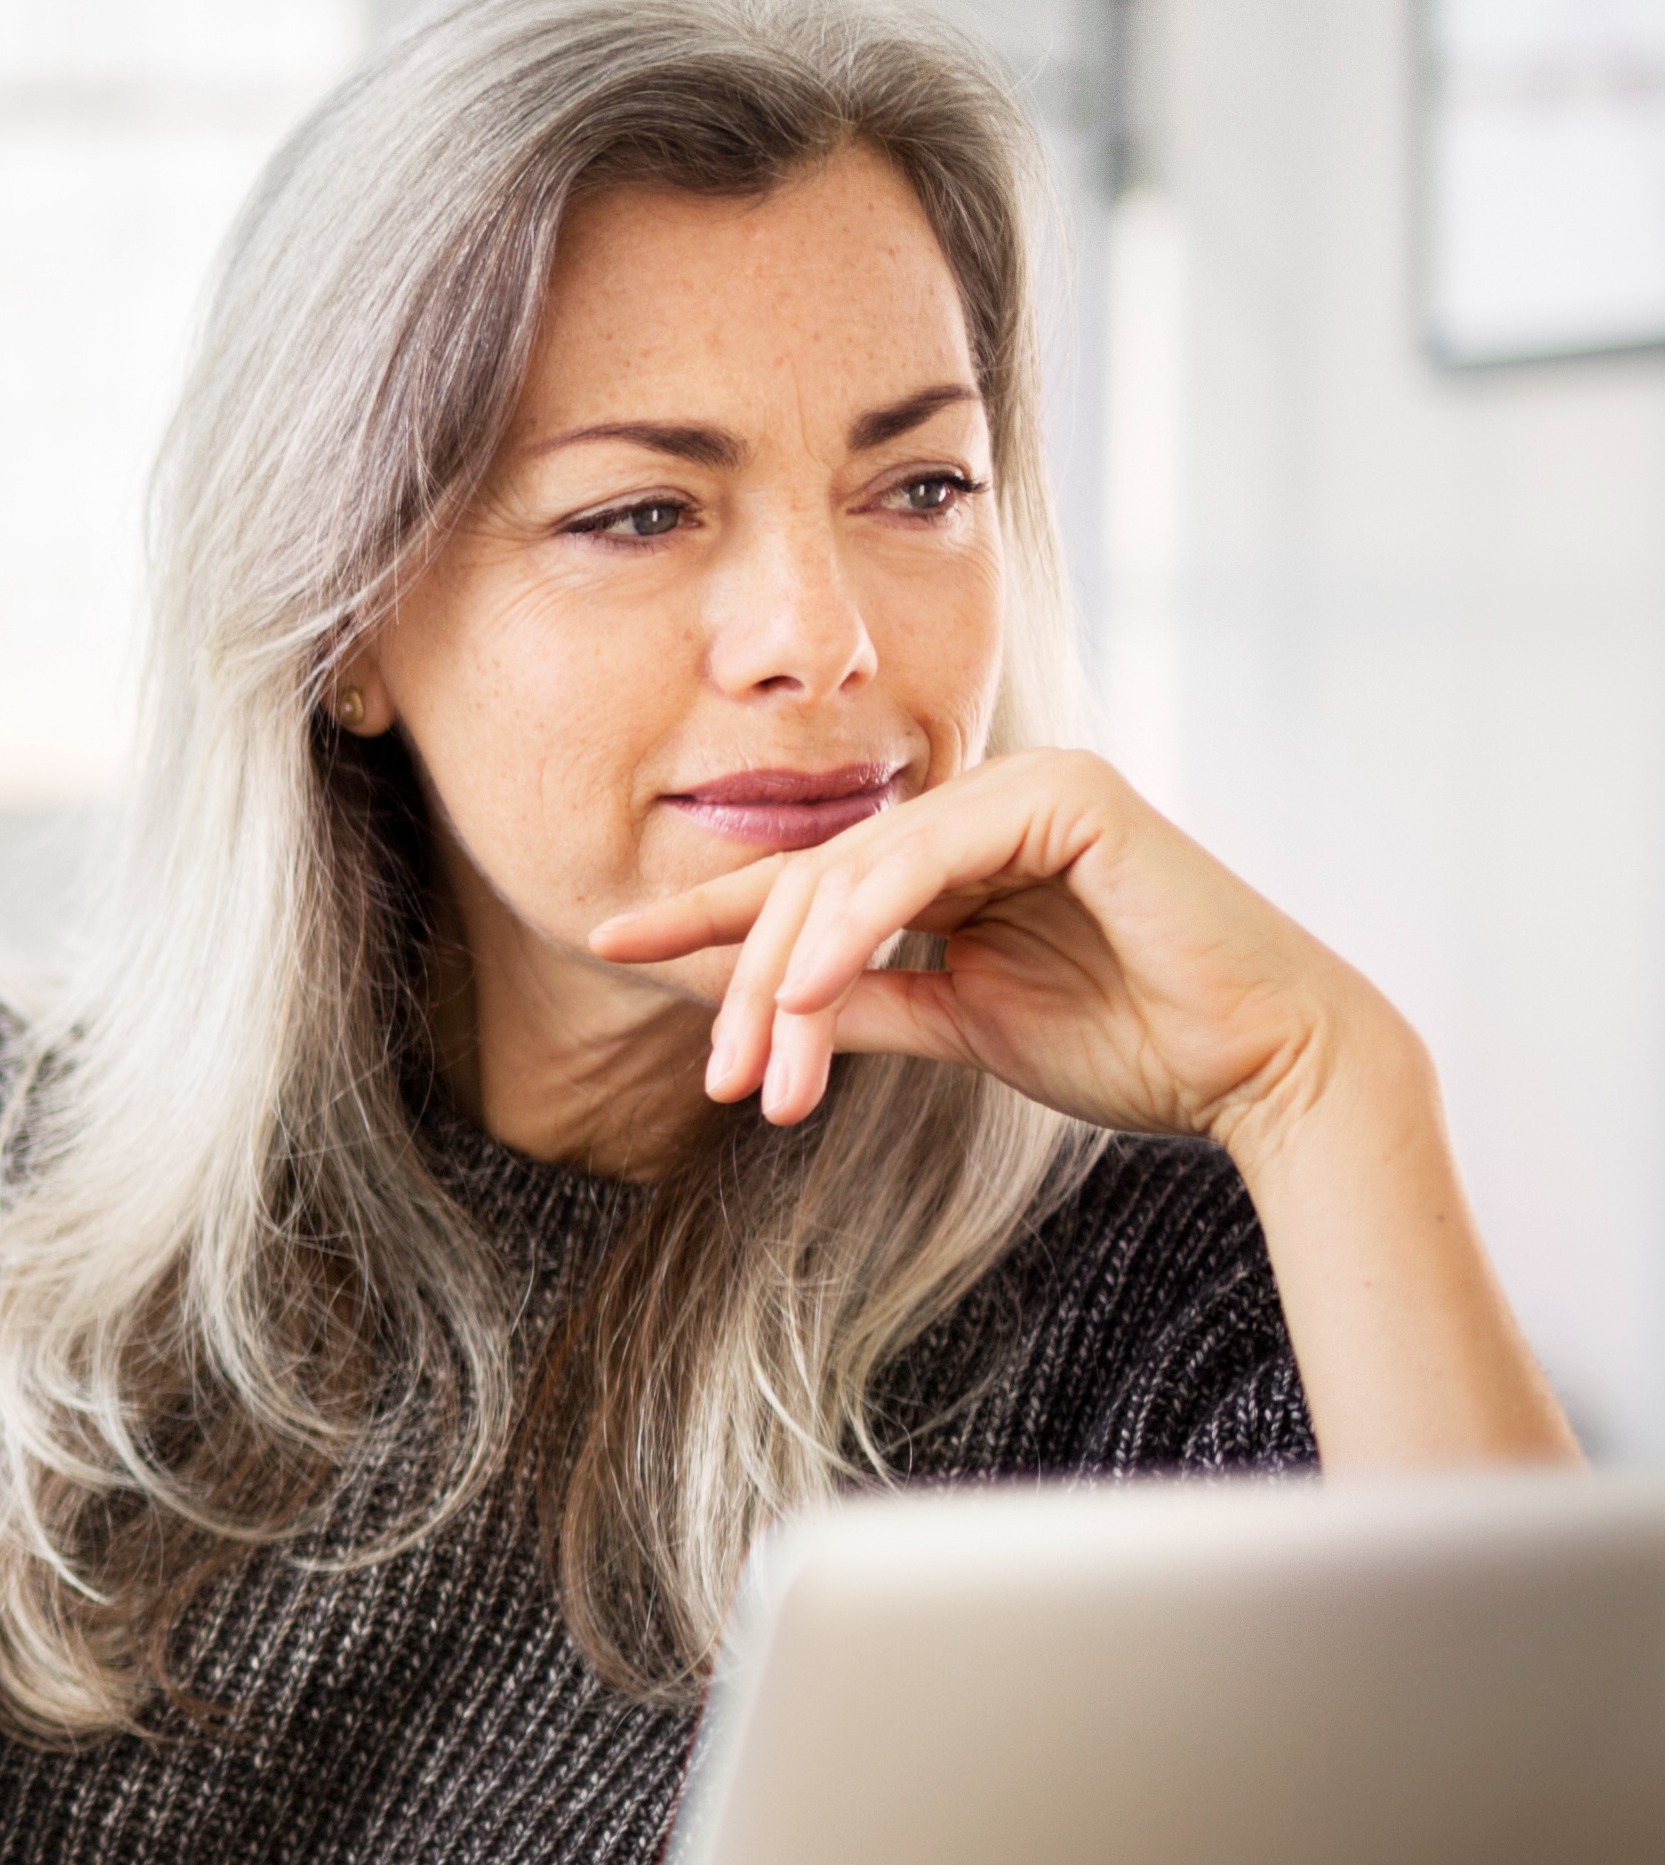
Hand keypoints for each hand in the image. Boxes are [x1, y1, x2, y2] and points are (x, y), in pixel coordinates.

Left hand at [585, 748, 1389, 1150]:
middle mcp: (986, 800)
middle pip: (815, 880)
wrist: (1257, 1069)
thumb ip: (860, 1000)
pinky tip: (803, 993)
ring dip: (786, 978)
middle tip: (718, 1080)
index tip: (607, 946)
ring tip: (754, 1070)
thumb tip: (756, 1009)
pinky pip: (920, 858)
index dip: (704, 915)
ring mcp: (1027, 784)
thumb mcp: (957, 1021)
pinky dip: (852, 927)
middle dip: (745, 983)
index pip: (809, 879)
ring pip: (852, 872)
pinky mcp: (1066, 794)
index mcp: (962, 847)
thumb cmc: (1131, 1042)